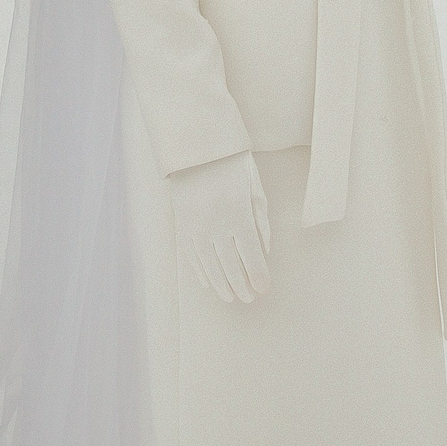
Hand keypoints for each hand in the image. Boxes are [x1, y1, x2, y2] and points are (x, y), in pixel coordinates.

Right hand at [169, 151, 270, 304]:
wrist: (197, 147)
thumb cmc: (232, 164)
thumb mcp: (255, 187)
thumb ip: (261, 220)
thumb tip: (265, 250)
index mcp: (238, 214)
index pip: (251, 255)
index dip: (258, 275)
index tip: (264, 289)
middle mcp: (216, 224)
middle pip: (231, 265)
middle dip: (242, 285)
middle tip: (249, 298)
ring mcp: (196, 226)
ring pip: (209, 265)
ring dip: (221, 285)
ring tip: (230, 297)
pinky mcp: (181, 224)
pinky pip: (190, 255)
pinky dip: (199, 272)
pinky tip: (208, 282)